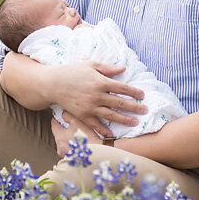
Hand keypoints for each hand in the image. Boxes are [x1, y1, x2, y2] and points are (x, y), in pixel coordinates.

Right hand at [4, 53, 147, 125]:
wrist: (53, 84)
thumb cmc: (72, 72)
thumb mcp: (90, 65)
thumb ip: (108, 68)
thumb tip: (124, 69)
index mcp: (100, 81)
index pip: (122, 88)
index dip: (134, 92)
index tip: (142, 95)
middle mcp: (96, 95)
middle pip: (120, 103)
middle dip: (134, 107)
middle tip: (145, 110)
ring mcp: (89, 107)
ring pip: (111, 115)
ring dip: (124, 120)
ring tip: (136, 122)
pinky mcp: (82, 115)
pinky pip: (95, 124)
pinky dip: (104, 130)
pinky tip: (113, 134)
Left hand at [51, 113, 102, 155]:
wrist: (95, 154)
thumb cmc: (86, 139)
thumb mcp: (77, 122)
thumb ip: (68, 116)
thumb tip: (63, 114)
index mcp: (59, 137)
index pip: (54, 125)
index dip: (56, 120)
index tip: (58, 118)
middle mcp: (60, 147)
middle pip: (59, 135)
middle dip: (65, 131)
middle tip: (73, 127)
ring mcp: (65, 154)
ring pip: (65, 143)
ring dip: (70, 140)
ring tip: (80, 137)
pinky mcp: (71, 160)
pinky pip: (71, 151)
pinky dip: (75, 147)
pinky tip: (82, 144)